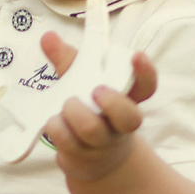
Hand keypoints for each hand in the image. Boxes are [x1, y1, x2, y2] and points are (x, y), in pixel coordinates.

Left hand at [36, 31, 158, 184]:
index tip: (136, 55)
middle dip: (111, 102)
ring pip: (92, 130)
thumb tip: (48, 37)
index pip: (146, 87)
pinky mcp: (82, 156)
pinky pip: (68, 142)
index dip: (145, 72)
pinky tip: (53, 120)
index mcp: (128, 99)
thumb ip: (68, 60)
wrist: (91, 156)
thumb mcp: (82, 81)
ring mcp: (103, 143)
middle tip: (96, 91)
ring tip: (66, 104)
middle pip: (129, 118)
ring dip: (74, 113)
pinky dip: (57, 127)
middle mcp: (120, 123)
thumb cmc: (89, 108)